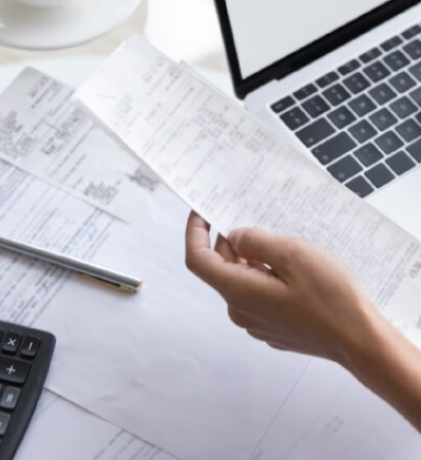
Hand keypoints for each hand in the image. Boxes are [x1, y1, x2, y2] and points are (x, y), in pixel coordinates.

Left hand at [184, 211, 378, 365]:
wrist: (361, 342)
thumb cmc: (331, 300)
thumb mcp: (292, 255)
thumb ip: (255, 241)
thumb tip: (234, 237)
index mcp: (237, 291)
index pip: (198, 259)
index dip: (194, 233)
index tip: (202, 213)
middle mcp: (239, 311)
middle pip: (221, 269)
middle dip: (230, 243)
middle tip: (253, 222)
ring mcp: (256, 323)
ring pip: (241, 282)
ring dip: (251, 260)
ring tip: (280, 246)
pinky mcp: (273, 328)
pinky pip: (258, 296)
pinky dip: (265, 278)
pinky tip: (291, 271)